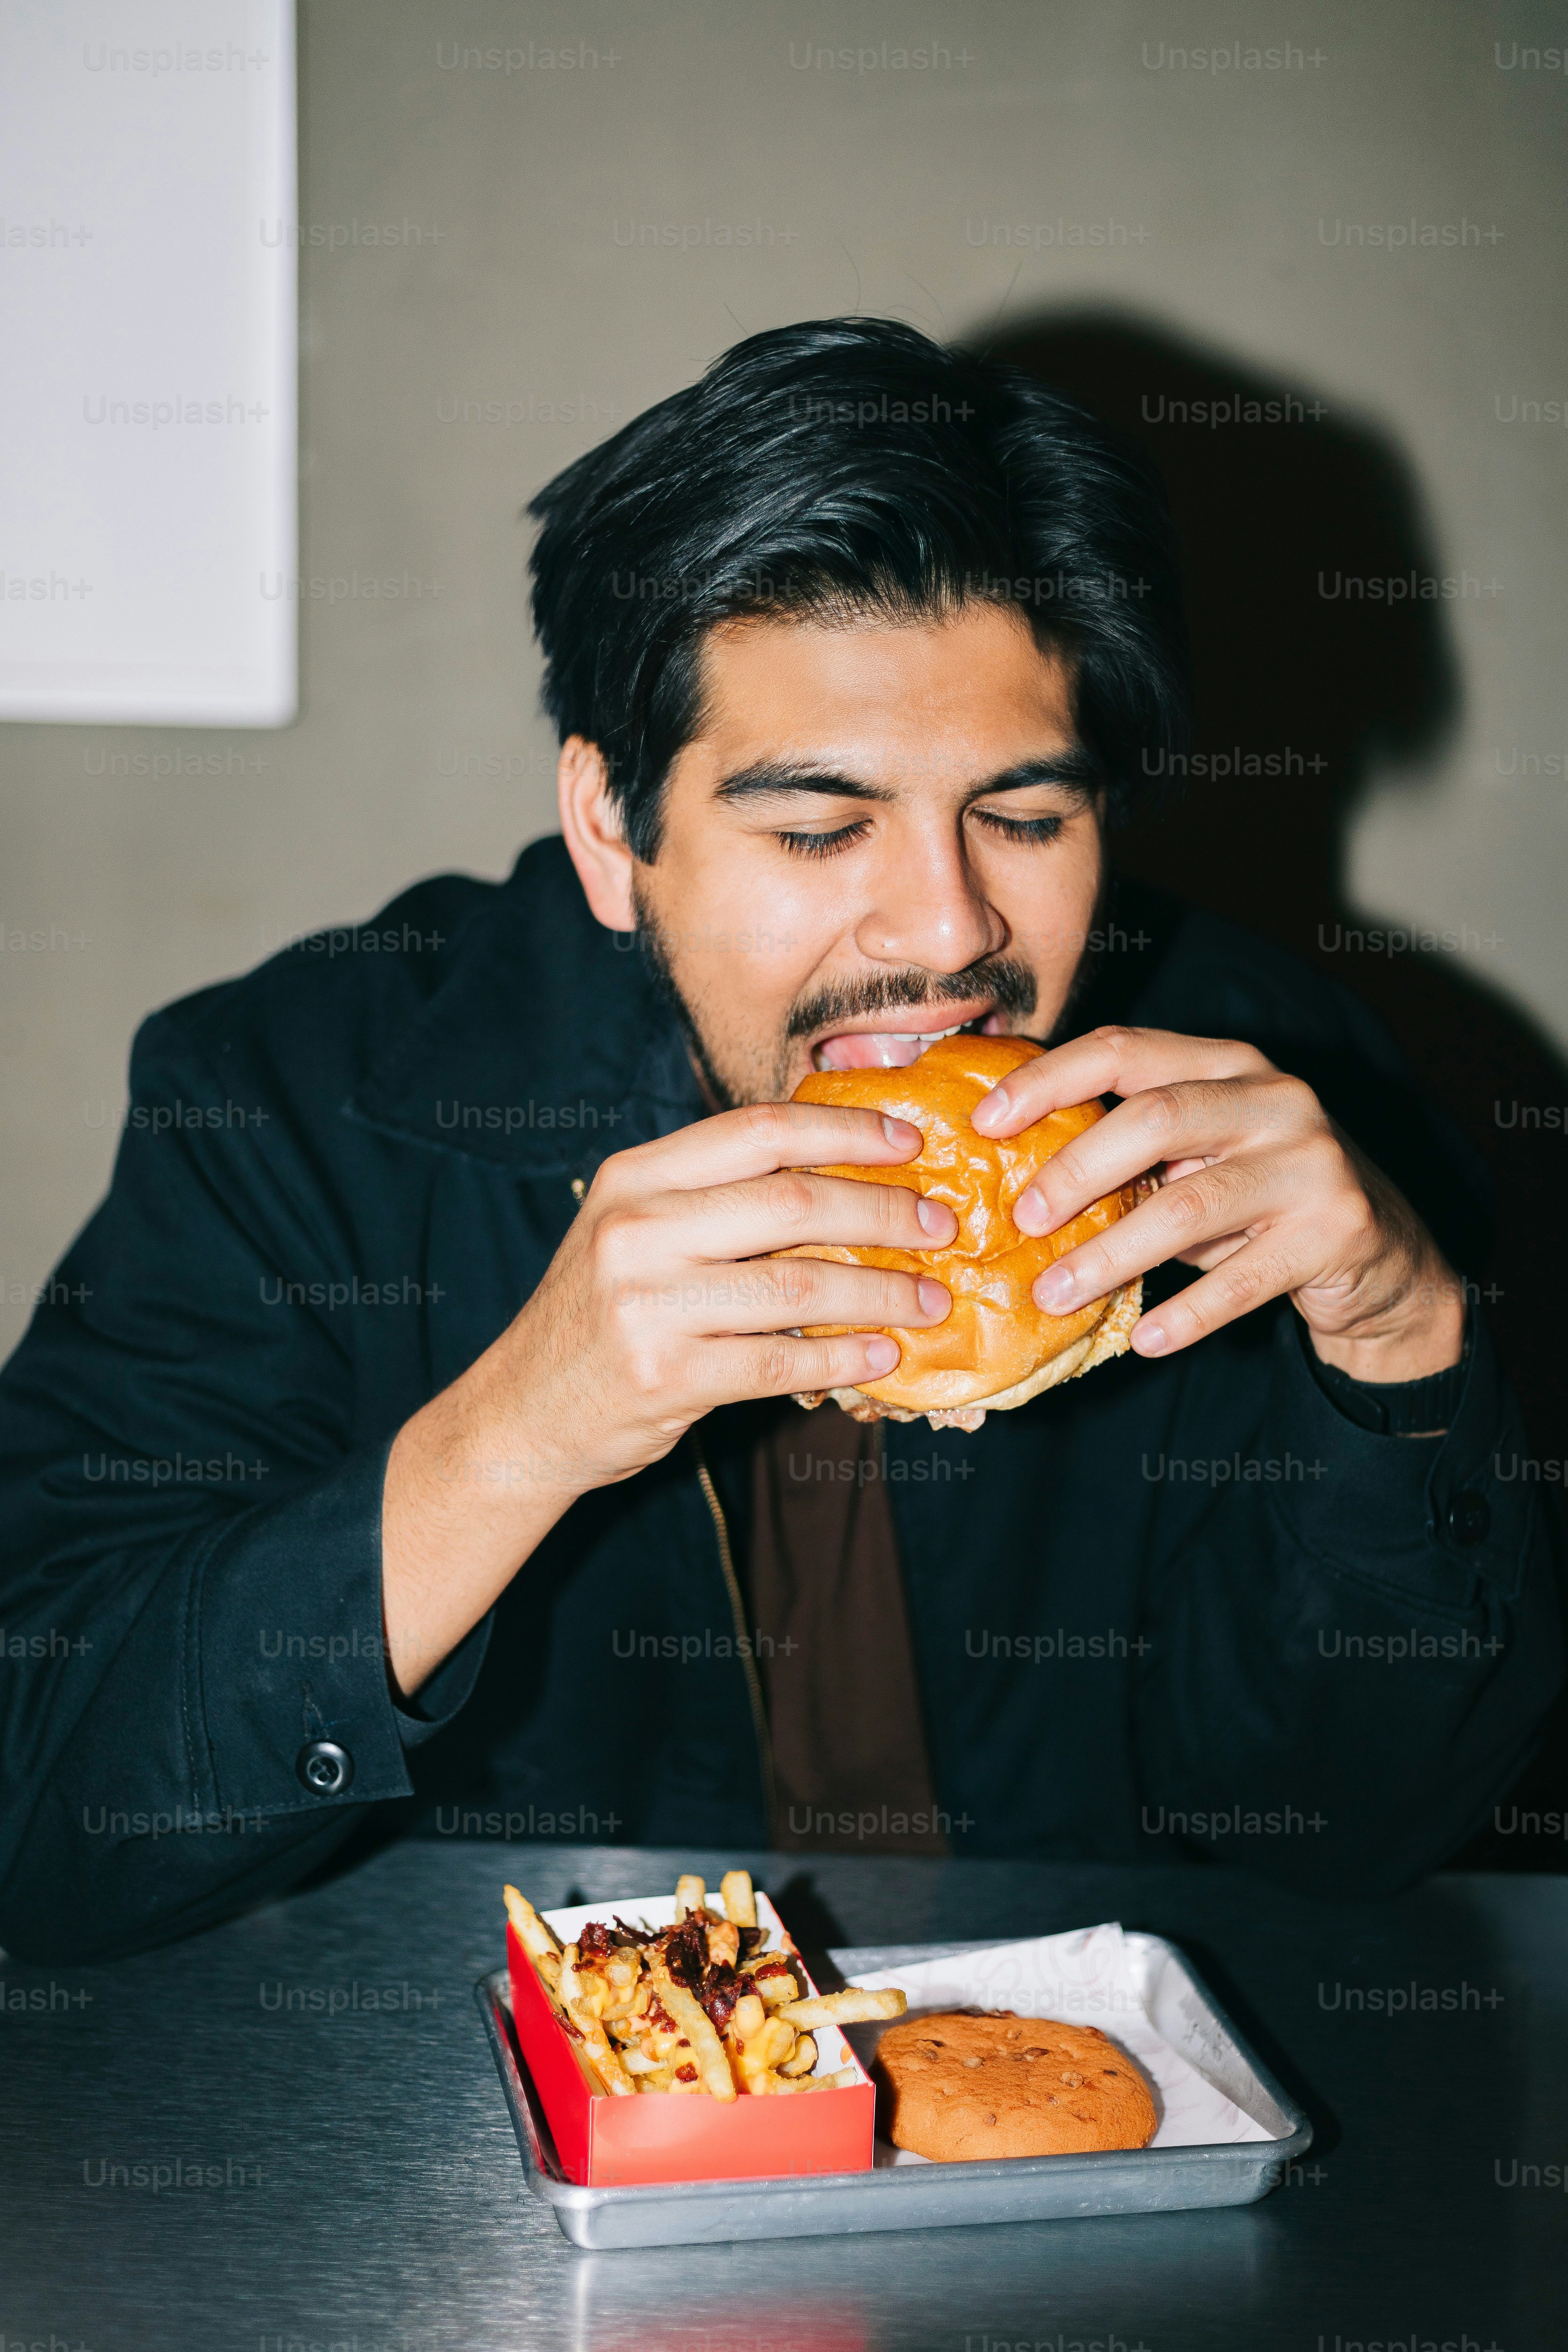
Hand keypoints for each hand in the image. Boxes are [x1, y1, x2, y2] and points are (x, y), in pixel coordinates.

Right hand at [468, 1101, 955, 1489]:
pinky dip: (843, 1359)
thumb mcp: (636, 1231)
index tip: (912, 1141)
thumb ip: (716, 1198)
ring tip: (930, 1298)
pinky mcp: (663, 1376)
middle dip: (885, 1211)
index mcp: (635, 1176)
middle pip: (793, 1201)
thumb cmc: (601, 1317)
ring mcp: (646, 1303)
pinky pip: (782, 1363)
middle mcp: (635, 1228)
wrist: (522, 1415)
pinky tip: (882, 1356)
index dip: (846, 1129)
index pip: (759, 1129)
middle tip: (941, 1224)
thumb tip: (846, 1174)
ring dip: (881, 1292)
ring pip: (800, 1285)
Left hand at [971, 1025, 1465, 1381]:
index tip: (985, 1122)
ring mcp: (1311, 1163)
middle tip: (1022, 1221)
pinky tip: (1144, 1338)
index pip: (1125, 1049)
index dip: (1048, 1079)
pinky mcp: (1336, 1231)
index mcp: (1229, 1063)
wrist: (1382, 1253)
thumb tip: (1012, 1172)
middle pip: (1155, 1118)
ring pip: (1189, 1206)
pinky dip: (1188, 1312)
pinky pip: (1244, 1280)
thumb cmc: (1258, 1197)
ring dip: (1111, 1255)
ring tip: (1053, 1294)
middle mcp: (1276, 1099)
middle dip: (1075, 1170)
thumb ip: (1130, 1148)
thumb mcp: (1200, 1155)